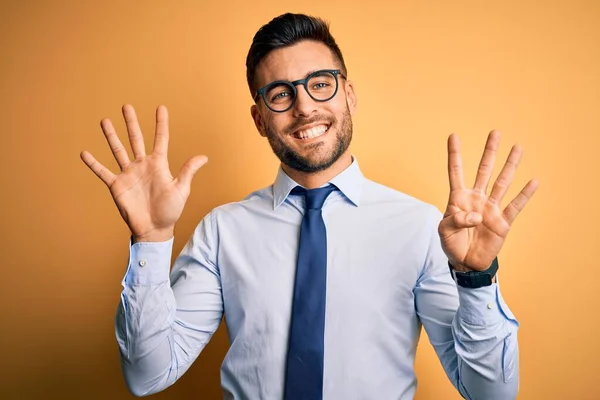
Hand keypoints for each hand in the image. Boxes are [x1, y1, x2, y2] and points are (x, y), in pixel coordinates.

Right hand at [80, 105, 207, 241]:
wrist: (155, 229)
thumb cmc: (170, 211)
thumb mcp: (181, 189)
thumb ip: (188, 171)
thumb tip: (204, 157)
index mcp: (159, 164)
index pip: (161, 139)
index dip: (161, 123)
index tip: (161, 107)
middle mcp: (142, 165)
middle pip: (136, 139)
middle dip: (131, 123)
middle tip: (126, 106)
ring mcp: (129, 174)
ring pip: (118, 150)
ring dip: (111, 136)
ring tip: (104, 121)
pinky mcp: (117, 185)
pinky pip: (103, 172)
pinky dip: (93, 163)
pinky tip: (84, 153)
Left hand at [438, 130, 538, 271]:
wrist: (466, 262)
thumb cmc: (452, 244)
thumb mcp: (444, 231)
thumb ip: (456, 220)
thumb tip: (476, 215)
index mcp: (458, 198)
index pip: (456, 172)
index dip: (455, 154)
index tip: (453, 136)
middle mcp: (476, 199)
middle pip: (484, 170)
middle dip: (490, 152)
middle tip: (495, 132)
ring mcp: (491, 209)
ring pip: (502, 182)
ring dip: (510, 165)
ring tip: (518, 147)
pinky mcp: (502, 222)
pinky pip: (515, 206)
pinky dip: (524, 194)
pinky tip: (533, 181)